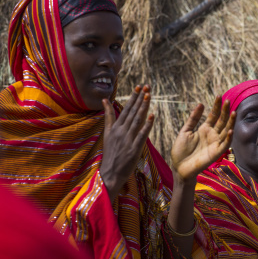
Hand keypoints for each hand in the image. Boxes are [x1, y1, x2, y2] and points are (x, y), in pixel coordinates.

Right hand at [100, 85, 153, 200]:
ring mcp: (128, 139)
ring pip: (137, 121)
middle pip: (132, 112)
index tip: (139, 87)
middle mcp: (121, 131)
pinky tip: (152, 116)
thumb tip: (106, 99)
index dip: (133, 98)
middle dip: (140, 99)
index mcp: (115, 127)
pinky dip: (147, 125)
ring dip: (144, 108)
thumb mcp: (107, 132)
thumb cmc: (111, 152)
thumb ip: (108, 116)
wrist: (110, 172)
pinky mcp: (134, 148)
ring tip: (149, 96)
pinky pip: (142, 135)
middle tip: (147, 86)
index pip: (126, 109)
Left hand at [171, 96, 235, 181]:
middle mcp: (212, 135)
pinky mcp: (216, 153)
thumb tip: (201, 104)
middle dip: (225, 111)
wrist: (179, 166)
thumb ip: (193, 119)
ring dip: (231, 122)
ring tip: (234, 112)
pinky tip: (231, 130)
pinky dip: (229, 138)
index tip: (219, 96)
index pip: (213, 115)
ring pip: (226, 130)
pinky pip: (225, 144)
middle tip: (228, 101)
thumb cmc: (181, 150)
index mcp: (204, 129)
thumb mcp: (185, 131)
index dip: (216, 106)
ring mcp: (215, 143)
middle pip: (221, 121)